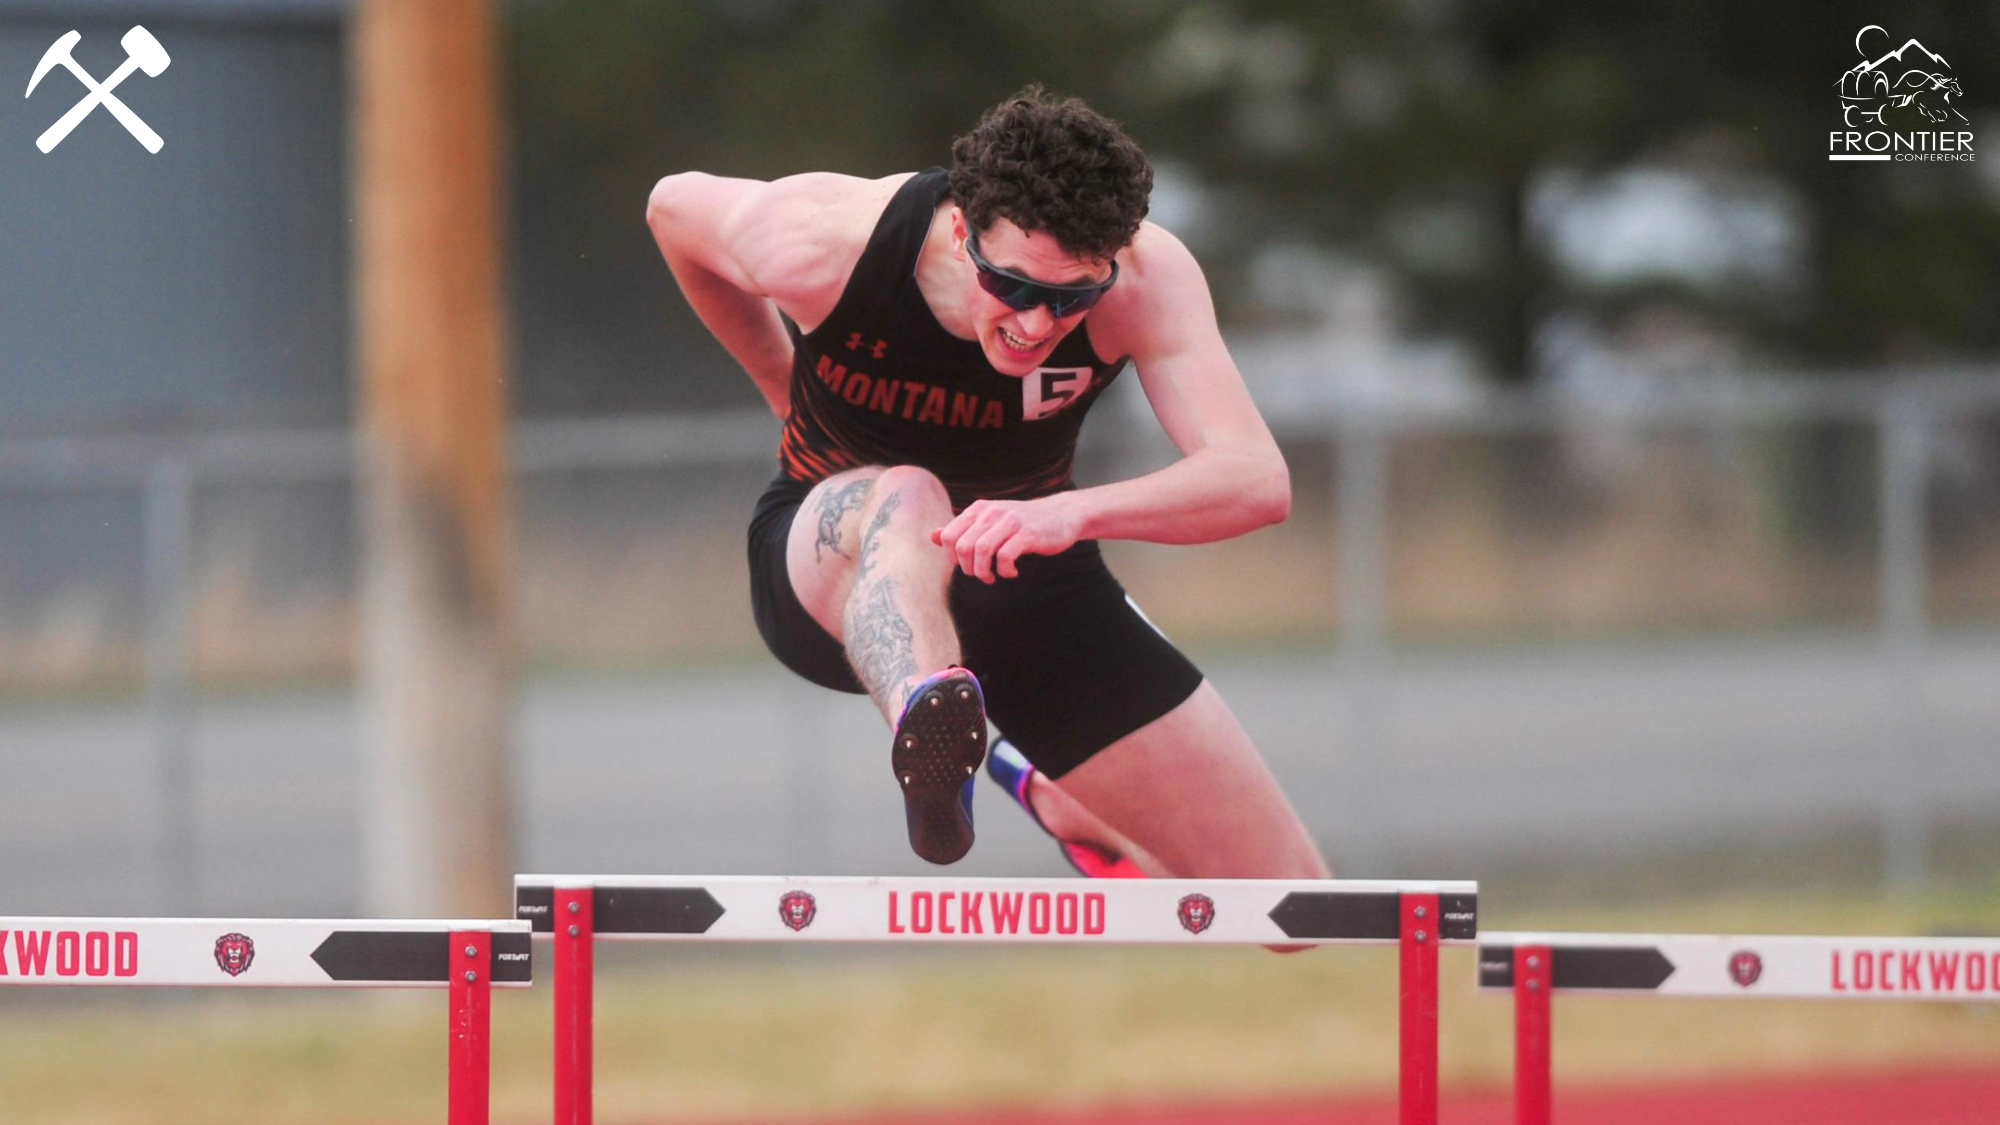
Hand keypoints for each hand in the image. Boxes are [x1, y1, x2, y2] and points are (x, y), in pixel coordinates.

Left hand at [932, 497, 1080, 582]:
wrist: (1060, 515)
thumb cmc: (1021, 523)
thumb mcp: (989, 522)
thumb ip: (962, 529)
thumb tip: (933, 536)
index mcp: (978, 509)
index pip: (948, 536)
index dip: (953, 557)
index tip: (966, 566)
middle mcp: (991, 512)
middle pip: (963, 547)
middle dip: (968, 569)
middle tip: (981, 575)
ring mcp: (1010, 521)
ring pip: (981, 551)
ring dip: (983, 572)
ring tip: (992, 577)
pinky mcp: (1028, 534)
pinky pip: (1006, 556)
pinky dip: (1004, 571)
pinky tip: (1012, 573)